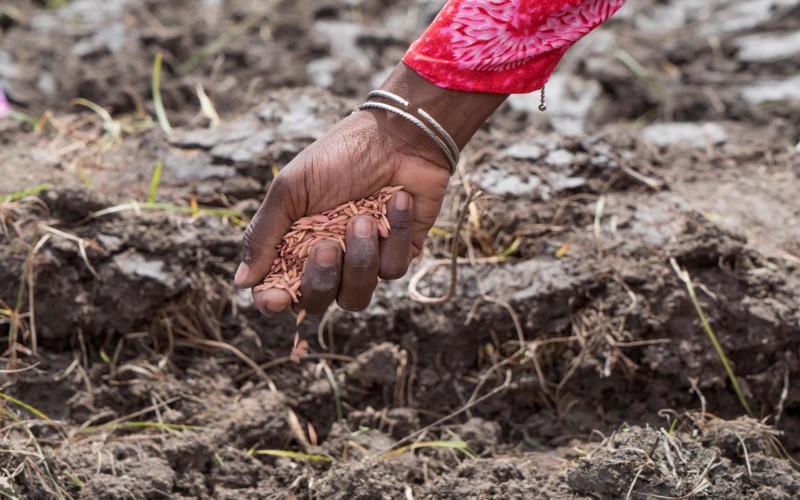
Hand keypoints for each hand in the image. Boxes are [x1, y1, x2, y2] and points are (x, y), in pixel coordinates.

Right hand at [236, 109, 449, 313]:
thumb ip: (264, 235)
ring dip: (360, 259)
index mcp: (295, 246)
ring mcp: (364, 261)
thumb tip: (241, 282)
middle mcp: (329, 261)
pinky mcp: (398, 255)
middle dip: (322, 277)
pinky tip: (397, 200)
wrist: (398, 134)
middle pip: (317, 302)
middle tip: (327, 244)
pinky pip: (392, 270)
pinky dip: (393, 234)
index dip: (274, 301)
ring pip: (356, 297)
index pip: (279, 291)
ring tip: (363, 218)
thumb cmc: (338, 156)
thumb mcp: (291, 190)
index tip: (275, 297)